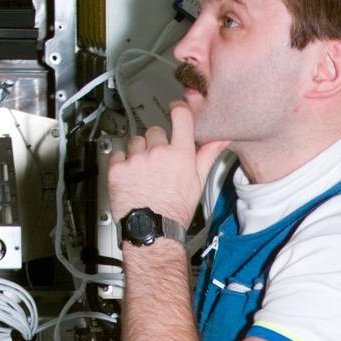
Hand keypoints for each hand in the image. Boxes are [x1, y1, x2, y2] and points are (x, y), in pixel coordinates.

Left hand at [109, 101, 230, 229]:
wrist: (153, 232)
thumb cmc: (176, 210)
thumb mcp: (198, 182)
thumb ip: (208, 154)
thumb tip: (222, 138)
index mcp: (180, 154)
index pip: (180, 115)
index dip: (177, 109)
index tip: (174, 109)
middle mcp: (158, 153)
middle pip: (155, 131)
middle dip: (156, 144)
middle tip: (158, 163)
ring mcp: (136, 159)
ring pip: (136, 142)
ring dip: (138, 153)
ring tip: (143, 173)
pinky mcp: (118, 168)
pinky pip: (118, 154)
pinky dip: (121, 163)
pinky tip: (130, 177)